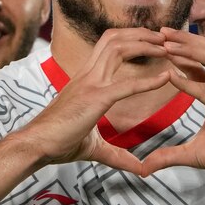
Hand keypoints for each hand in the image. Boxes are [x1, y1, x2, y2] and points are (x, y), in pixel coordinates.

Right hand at [15, 28, 170, 173]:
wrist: (36, 145)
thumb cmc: (59, 143)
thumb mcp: (96, 146)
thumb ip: (119, 155)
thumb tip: (140, 169)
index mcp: (86, 79)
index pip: (110, 47)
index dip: (132, 40)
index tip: (154, 44)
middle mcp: (87, 75)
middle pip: (115, 39)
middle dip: (141, 34)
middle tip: (166, 39)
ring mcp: (90, 83)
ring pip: (118, 48)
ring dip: (145, 45)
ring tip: (167, 48)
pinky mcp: (95, 99)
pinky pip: (126, 85)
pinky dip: (149, 80)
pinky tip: (167, 78)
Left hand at [141, 28, 204, 186]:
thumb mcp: (194, 155)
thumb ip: (169, 156)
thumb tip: (145, 167)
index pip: (201, 63)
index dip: (182, 50)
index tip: (160, 43)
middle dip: (185, 38)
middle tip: (160, 31)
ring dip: (188, 48)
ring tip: (165, 43)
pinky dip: (188, 81)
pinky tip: (170, 75)